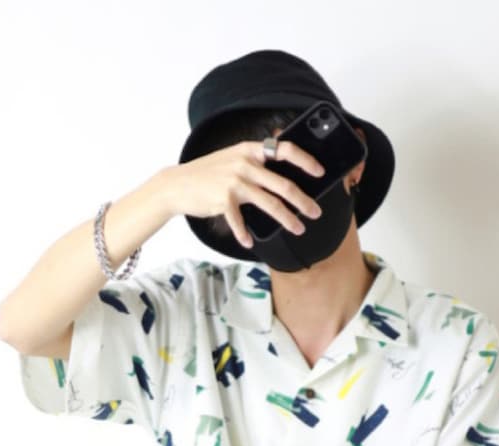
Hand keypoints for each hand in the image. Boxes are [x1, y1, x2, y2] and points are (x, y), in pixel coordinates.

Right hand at [168, 139, 325, 249]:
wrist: (178, 184)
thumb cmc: (208, 174)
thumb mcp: (233, 158)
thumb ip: (255, 162)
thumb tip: (279, 174)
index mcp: (251, 150)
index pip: (285, 150)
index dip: (305, 160)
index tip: (320, 172)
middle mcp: (246, 164)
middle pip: (283, 184)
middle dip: (304, 201)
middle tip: (315, 212)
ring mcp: (235, 182)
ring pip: (270, 204)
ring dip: (287, 219)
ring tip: (298, 229)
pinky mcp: (223, 199)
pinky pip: (240, 221)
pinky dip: (244, 234)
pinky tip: (248, 243)